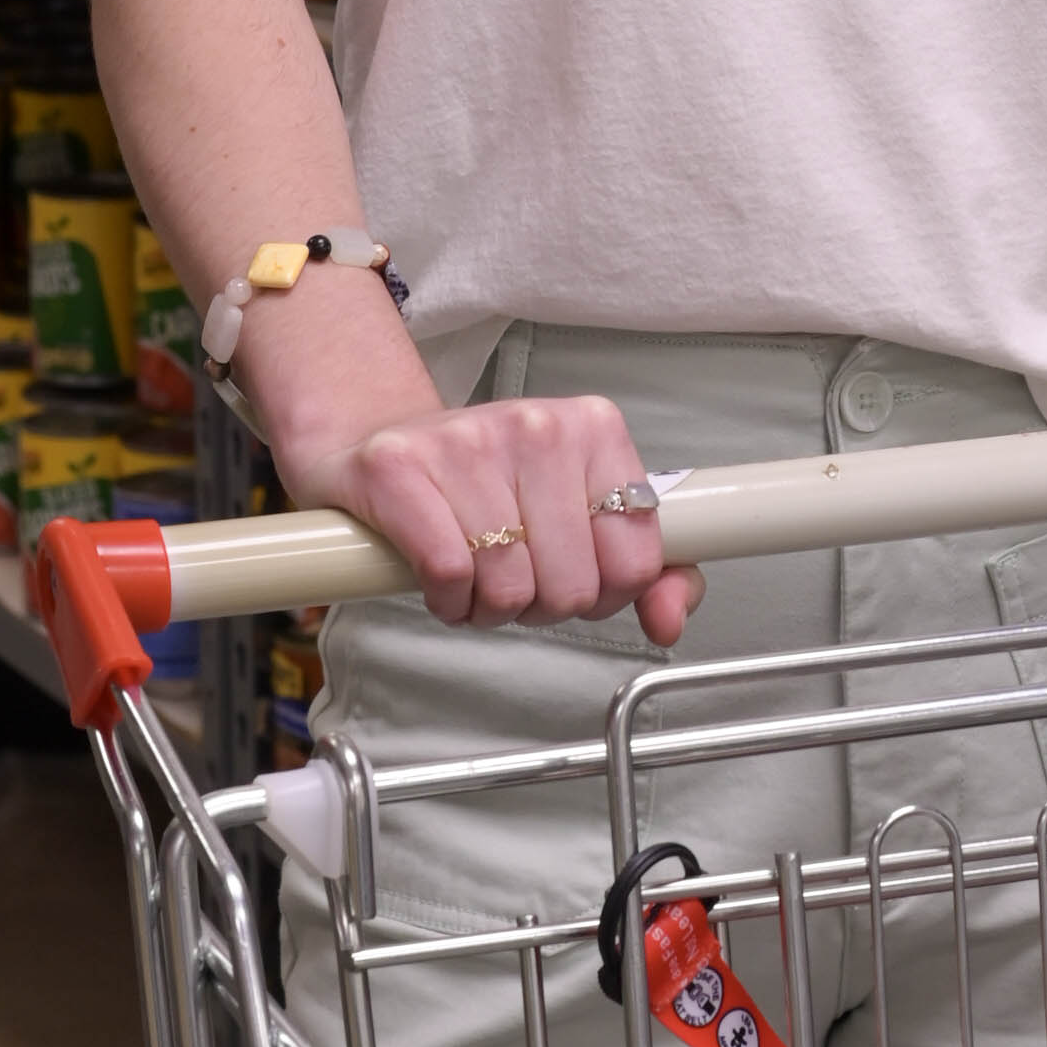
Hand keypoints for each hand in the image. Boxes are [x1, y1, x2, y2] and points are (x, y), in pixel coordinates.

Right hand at [285, 388, 703, 648]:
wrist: (376, 443)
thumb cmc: (485, 485)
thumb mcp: (577, 510)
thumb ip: (645, 568)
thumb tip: (669, 620)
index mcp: (594, 428)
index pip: (636, 560)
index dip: (604, 594)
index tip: (573, 577)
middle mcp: (536, 425)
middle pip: (573, 585)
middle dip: (542, 605)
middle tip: (514, 577)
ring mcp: (467, 442)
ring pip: (511, 587)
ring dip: (490, 608)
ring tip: (476, 577)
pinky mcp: (400, 468)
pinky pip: (451, 575)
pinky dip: (448, 602)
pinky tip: (441, 581)